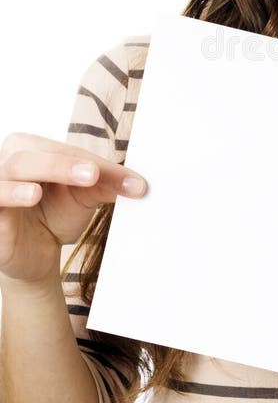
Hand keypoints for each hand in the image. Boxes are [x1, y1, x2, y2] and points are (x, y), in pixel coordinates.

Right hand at [0, 131, 146, 287]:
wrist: (38, 254)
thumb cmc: (55, 214)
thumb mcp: (85, 195)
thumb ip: (107, 184)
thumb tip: (139, 185)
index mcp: (30, 148)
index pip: (62, 151)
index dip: (91, 163)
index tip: (128, 180)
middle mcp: (7, 162)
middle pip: (30, 157)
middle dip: (61, 165)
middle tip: (92, 175)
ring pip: (5, 177)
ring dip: (20, 186)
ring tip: (36, 194)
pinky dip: (5, 200)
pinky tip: (24, 201)